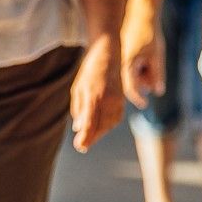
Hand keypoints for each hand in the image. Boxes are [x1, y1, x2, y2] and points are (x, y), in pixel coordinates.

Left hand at [71, 36, 124, 151]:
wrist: (109, 55)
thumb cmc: (89, 72)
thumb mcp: (78, 89)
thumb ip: (78, 109)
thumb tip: (79, 128)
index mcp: (93, 96)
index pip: (89, 122)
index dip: (85, 137)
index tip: (80, 146)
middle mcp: (107, 100)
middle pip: (100, 126)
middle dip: (91, 137)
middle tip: (82, 146)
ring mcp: (117, 100)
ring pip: (109, 124)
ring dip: (100, 133)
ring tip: (89, 137)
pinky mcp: (122, 100)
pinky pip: (116, 118)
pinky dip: (108, 126)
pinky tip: (100, 128)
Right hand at [121, 0, 164, 109]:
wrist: (140, 12)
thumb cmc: (149, 34)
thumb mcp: (157, 55)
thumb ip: (157, 74)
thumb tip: (158, 91)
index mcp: (127, 64)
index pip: (131, 88)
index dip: (138, 98)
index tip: (144, 105)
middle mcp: (120, 62)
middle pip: (130, 83)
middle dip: (142, 83)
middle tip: (153, 74)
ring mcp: (119, 57)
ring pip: (129, 74)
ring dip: (140, 75)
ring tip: (150, 62)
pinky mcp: (121, 52)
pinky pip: (128, 67)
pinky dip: (137, 68)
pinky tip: (144, 58)